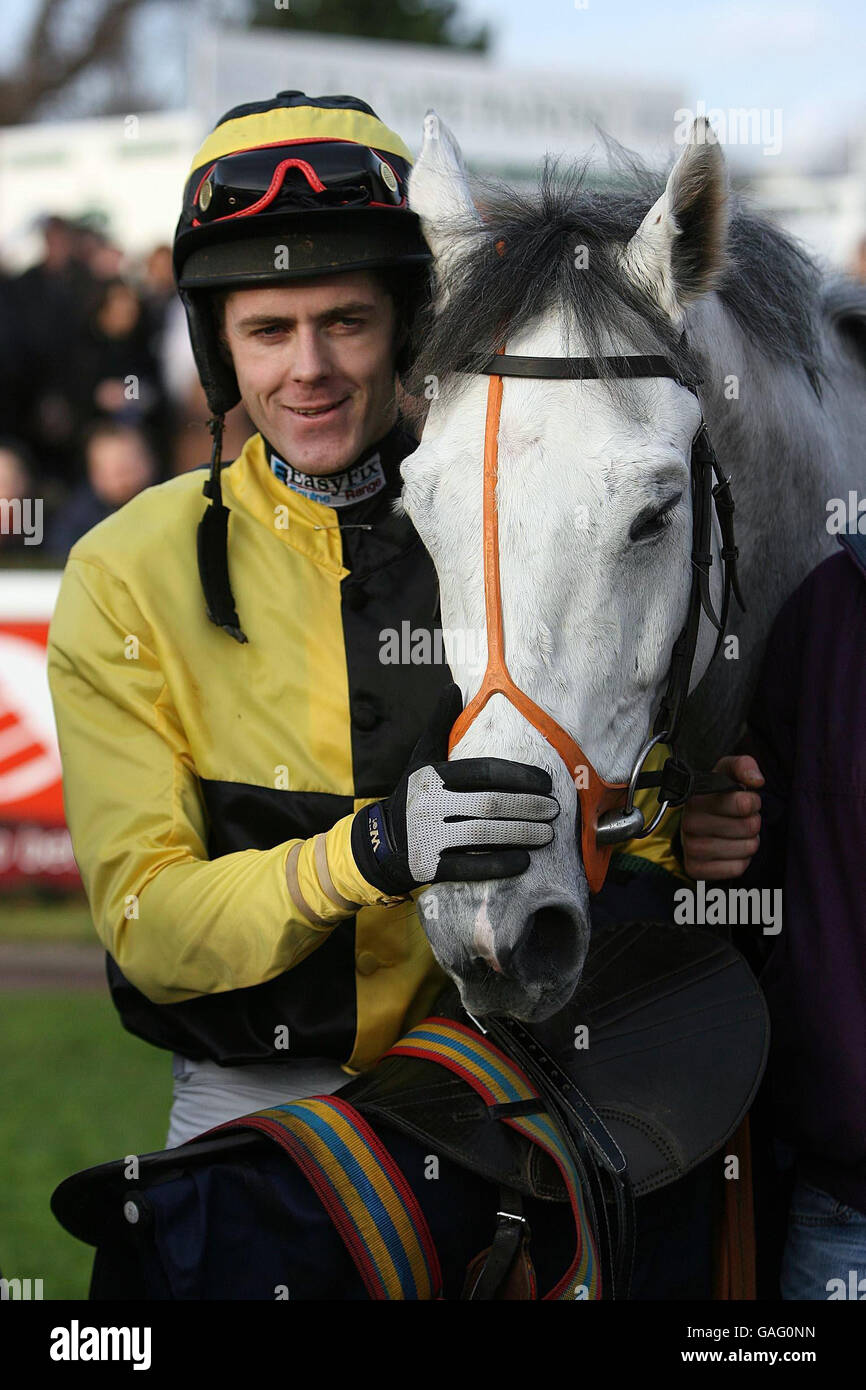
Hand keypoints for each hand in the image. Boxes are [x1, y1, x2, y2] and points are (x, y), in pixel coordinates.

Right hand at [350, 683, 559, 897]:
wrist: (380, 843)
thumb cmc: (413, 795)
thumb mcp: (421, 758)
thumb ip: (440, 724)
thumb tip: (454, 686)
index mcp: (432, 775)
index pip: (484, 771)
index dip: (519, 776)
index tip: (546, 782)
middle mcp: (428, 803)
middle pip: (489, 804)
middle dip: (528, 806)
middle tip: (554, 810)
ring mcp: (427, 836)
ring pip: (484, 835)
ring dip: (521, 834)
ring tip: (547, 834)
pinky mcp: (428, 866)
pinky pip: (471, 867)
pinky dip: (500, 864)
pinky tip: (524, 861)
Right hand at [681, 754, 763, 879]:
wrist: (698, 823)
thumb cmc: (717, 797)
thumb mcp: (728, 773)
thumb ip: (743, 765)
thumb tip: (757, 781)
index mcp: (696, 797)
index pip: (743, 803)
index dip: (753, 802)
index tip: (746, 800)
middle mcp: (689, 822)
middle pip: (748, 827)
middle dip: (753, 822)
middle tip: (742, 819)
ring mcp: (691, 848)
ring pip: (745, 849)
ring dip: (749, 842)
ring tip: (738, 834)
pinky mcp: (695, 869)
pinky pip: (737, 868)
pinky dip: (741, 861)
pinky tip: (731, 850)